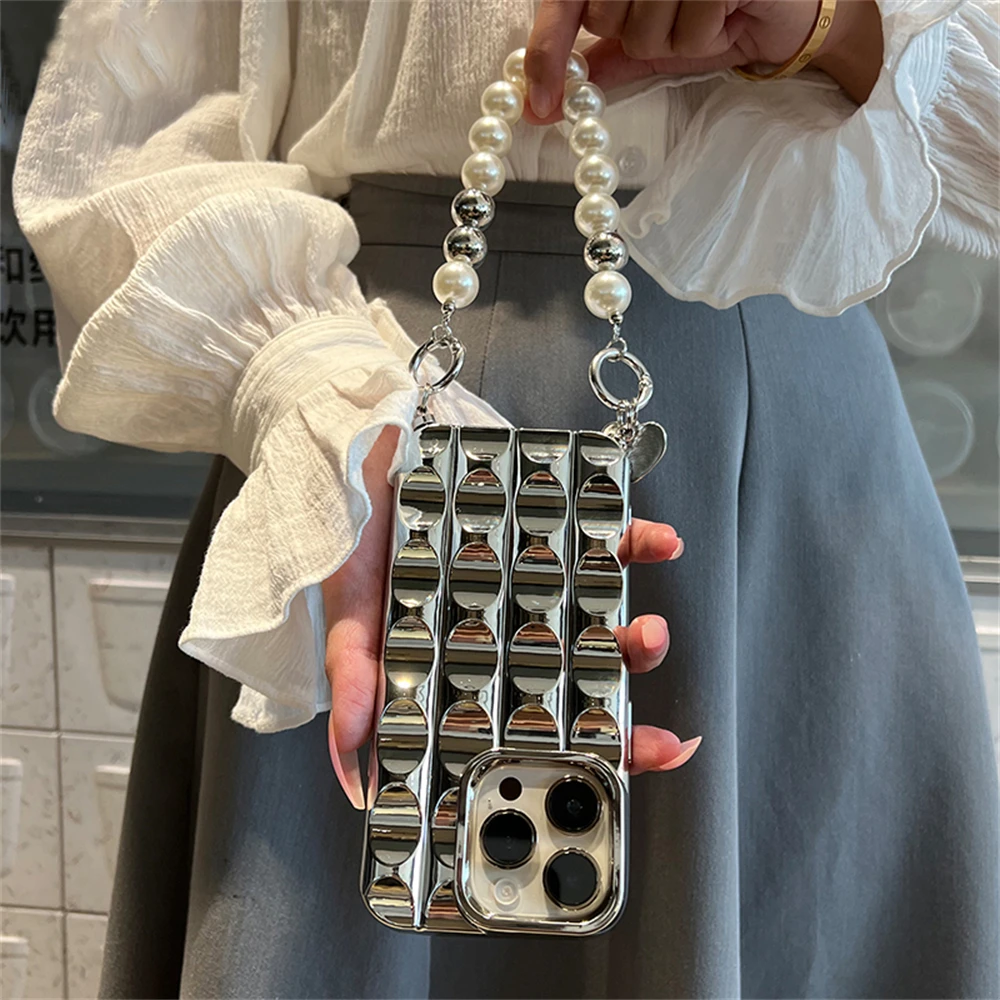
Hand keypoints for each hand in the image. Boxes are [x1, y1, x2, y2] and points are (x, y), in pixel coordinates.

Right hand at [322, 426, 699, 808]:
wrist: (363, 454)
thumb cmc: (359, 541)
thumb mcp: (352, 617)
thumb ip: (359, 687)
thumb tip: (357, 781)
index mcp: (470, 661)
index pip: (528, 721)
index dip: (576, 755)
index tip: (620, 779)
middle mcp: (513, 627)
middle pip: (579, 683)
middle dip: (625, 716)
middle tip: (658, 737)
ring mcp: (540, 578)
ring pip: (605, 620)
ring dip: (641, 638)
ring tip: (649, 636)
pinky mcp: (554, 523)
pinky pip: (612, 535)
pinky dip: (645, 541)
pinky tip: (663, 543)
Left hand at [523, 0, 881, 120]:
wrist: (784, 12)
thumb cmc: (712, 17)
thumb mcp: (647, 42)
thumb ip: (597, 61)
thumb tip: (540, 105)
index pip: (566, 0)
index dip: (546, 52)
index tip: (537, 105)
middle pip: (604, 16)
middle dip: (635, 34)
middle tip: (673, 18)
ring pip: (643, 30)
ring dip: (674, 38)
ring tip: (705, 14)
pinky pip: (685, 32)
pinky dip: (704, 37)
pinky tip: (727, 14)